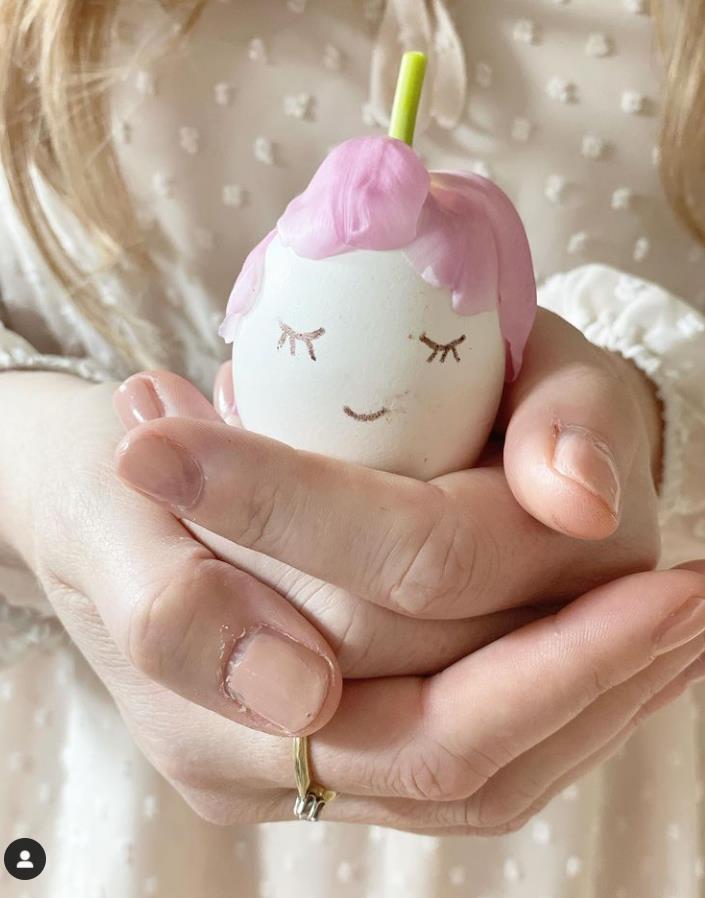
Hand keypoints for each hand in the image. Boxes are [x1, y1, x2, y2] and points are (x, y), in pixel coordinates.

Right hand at [3, 371, 698, 833]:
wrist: (83, 489)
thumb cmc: (99, 467)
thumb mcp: (111, 492)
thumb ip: (176, 604)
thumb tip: (300, 695)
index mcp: (205, 704)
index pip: (403, 704)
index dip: (545, 660)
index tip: (648, 565)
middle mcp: (262, 758)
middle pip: (462, 759)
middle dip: (596, 680)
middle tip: (697, 595)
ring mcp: (300, 754)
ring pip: (479, 775)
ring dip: (595, 700)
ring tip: (685, 625)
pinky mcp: (333, 730)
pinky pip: (466, 752)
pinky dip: (552, 702)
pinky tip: (612, 647)